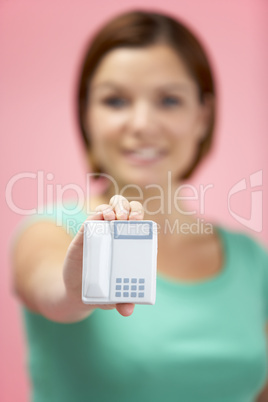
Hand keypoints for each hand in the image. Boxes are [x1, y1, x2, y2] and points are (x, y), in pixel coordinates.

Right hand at [62, 195, 143, 317]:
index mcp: (130, 246)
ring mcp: (102, 231)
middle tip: (128, 219)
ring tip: (113, 218)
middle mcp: (118, 235)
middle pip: (129, 210)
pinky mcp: (86, 231)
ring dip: (116, 206)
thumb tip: (127, 310)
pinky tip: (101, 217)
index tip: (138, 222)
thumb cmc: (102, 291)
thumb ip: (122, 302)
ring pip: (113, 206)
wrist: (77, 291)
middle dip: (131, 208)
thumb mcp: (112, 298)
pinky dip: (99, 211)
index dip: (141, 219)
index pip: (141, 224)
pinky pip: (94, 215)